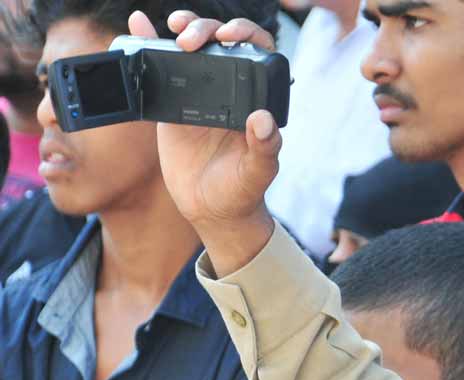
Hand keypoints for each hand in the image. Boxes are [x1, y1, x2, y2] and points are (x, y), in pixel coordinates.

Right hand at [128, 11, 281, 275]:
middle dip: (206, 29)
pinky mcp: (173, 106)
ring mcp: (200, 96)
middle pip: (220, 43)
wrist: (211, 210)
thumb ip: (264, 148)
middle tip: (190, 39)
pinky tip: (139, 26)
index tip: (229, 37)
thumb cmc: (243, 191)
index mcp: (254, 99)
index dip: (246, 34)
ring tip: (173, 25)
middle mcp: (229, 91)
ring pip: (192, 50)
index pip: (257, 52)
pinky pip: (161, 72)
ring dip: (183, 28)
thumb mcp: (258, 173)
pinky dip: (149, 45)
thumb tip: (263, 120)